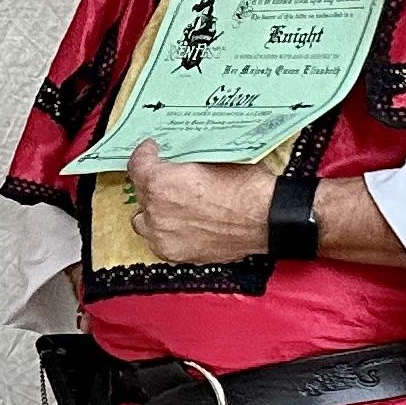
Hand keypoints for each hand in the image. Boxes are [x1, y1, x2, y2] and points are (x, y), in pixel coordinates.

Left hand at [123, 142, 273, 266]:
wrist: (267, 219)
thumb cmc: (247, 189)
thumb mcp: (213, 158)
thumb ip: (186, 160)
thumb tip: (179, 157)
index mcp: (162, 183)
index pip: (137, 165)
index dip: (144, 154)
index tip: (150, 151)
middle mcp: (157, 211)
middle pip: (140, 192)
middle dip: (152, 182)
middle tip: (167, 177)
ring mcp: (164, 235)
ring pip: (143, 219)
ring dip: (153, 210)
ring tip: (170, 203)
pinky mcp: (175, 253)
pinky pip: (157, 240)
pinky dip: (165, 231)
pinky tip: (179, 223)